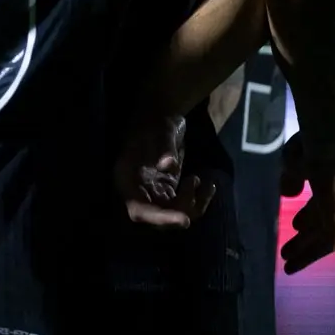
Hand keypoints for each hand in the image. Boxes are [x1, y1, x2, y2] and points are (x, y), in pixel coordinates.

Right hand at [113, 112, 213, 229]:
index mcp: (127, 178)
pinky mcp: (167, 192)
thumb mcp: (161, 129)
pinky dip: (198, 201)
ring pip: (172, 215)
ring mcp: (153, 193)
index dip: (160, 219)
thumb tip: (168, 165)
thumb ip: (163, 147)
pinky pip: (182, 206)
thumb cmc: (157, 119)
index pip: (139, 210)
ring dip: (194, 206)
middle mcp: (137, 191)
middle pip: (157, 218)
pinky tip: (208, 185)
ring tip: (206, 184)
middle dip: (181, 214)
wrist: (162, 114)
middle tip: (201, 194)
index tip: (184, 220)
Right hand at [281, 134, 334, 271]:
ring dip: (306, 251)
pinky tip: (295, 262)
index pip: (323, 208)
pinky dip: (311, 254)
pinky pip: (328, 243)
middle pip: (324, 225)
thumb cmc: (310, 147)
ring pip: (326, 238)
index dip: (308, 219)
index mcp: (333, 184)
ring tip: (288, 262)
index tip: (295, 229)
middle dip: (305, 240)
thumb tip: (289, 193)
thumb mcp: (295, 164)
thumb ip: (292, 179)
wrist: (326, 142)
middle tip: (287, 252)